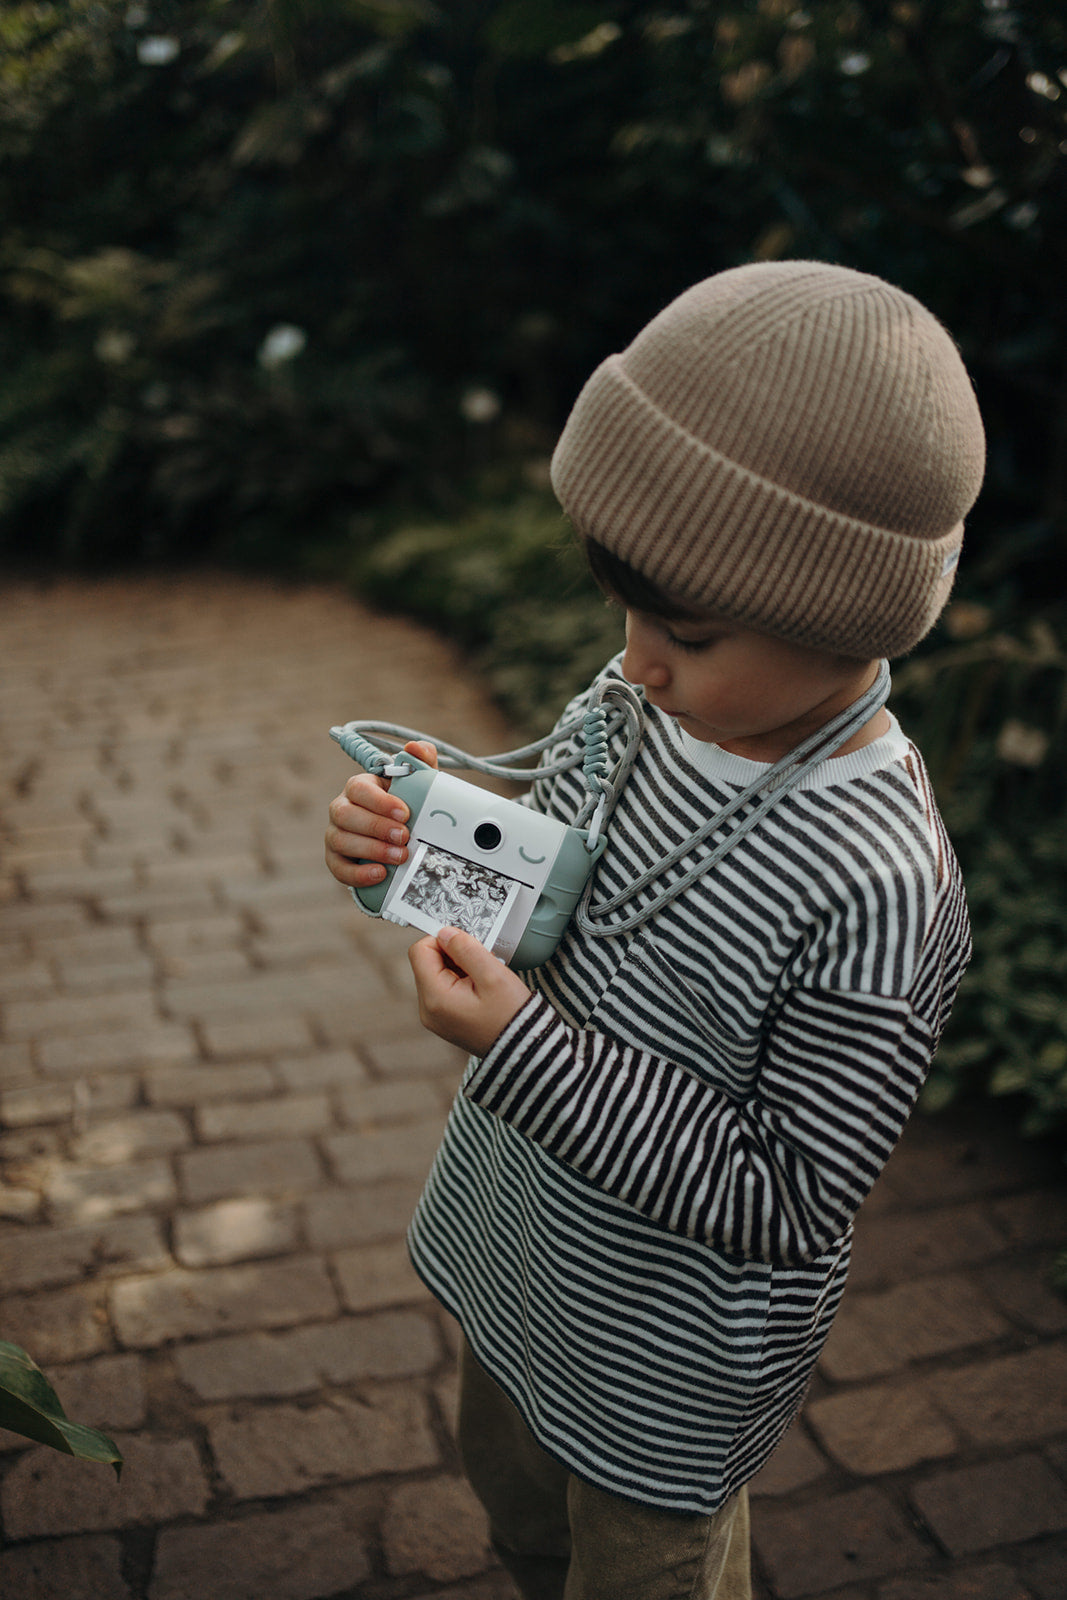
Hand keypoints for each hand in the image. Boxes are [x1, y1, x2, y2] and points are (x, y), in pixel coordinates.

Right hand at [325, 740, 437, 889]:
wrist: (401, 841)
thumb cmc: (408, 808)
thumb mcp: (418, 786)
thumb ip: (421, 763)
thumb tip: (414, 748)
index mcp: (359, 788)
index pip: (358, 789)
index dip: (379, 801)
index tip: (405, 813)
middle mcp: (342, 809)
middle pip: (344, 814)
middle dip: (376, 827)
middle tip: (404, 836)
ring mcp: (336, 835)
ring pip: (340, 840)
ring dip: (371, 850)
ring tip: (400, 856)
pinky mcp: (336, 860)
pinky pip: (338, 868)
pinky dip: (358, 874)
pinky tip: (380, 874)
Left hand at [409, 926, 532, 1056]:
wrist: (524, 1050)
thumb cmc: (511, 1016)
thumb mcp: (493, 975)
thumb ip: (466, 949)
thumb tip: (445, 933)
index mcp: (435, 998)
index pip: (420, 951)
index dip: (442, 940)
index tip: (467, 944)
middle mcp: (428, 1010)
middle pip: (427, 962)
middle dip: (452, 955)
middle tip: (480, 964)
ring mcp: (434, 1017)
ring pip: (436, 974)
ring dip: (458, 968)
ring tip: (483, 980)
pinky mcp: (444, 1020)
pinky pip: (444, 989)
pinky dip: (461, 981)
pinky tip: (481, 989)